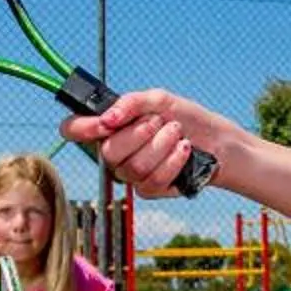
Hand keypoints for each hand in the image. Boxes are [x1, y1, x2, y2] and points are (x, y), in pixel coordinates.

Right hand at [62, 89, 236, 196]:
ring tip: (177, 134)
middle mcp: (114, 152)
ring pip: (133, 167)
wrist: (217, 141)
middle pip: (108, 151)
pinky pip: (152, 181)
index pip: (73, 129)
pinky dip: (173, 161)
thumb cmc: (186, 118)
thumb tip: (108, 117)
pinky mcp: (149, 190)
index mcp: (110, 126)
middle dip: (139, 133)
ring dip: (161, 145)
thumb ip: (131, 103)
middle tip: (160, 122)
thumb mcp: (159, 100)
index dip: (82, 128)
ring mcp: (130, 173)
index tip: (107, 122)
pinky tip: (184, 151)